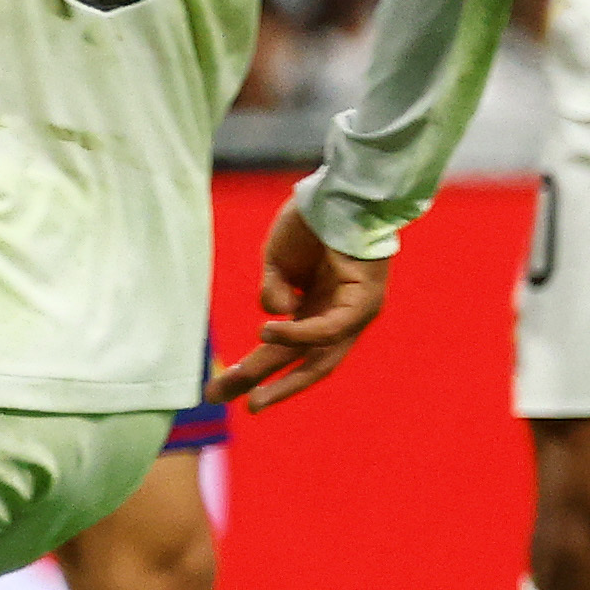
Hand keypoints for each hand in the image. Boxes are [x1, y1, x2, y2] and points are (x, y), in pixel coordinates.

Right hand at [217, 200, 390, 406]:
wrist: (342, 191)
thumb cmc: (311, 222)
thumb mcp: (279, 262)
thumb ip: (274, 292)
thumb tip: (273, 318)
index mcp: (317, 309)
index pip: (293, 353)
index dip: (264, 374)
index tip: (231, 393)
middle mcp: (339, 317)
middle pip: (304, 362)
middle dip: (265, 384)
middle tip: (224, 398)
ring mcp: (354, 313)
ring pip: (319, 356)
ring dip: (280, 372)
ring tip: (246, 382)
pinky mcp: (364, 302)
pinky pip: (328, 328)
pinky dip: (298, 334)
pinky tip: (268, 333)